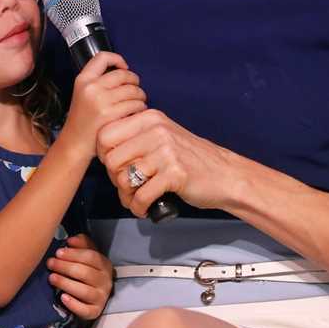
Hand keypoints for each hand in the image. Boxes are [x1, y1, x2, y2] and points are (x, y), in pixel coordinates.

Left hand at [47, 234, 113, 320]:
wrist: (92, 296)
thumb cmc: (86, 271)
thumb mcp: (87, 255)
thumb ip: (82, 244)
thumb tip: (71, 240)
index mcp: (105, 265)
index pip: (91, 257)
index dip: (74, 254)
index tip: (58, 252)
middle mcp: (106, 282)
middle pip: (86, 273)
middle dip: (66, 267)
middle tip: (50, 263)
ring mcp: (101, 298)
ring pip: (85, 291)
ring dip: (66, 283)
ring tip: (52, 278)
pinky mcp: (95, 312)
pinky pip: (85, 310)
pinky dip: (74, 304)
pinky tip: (62, 297)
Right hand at [58, 52, 147, 162]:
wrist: (75, 143)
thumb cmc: (83, 120)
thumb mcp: (83, 94)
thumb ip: (98, 81)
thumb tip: (124, 71)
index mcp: (83, 80)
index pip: (103, 57)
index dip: (117, 59)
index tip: (124, 68)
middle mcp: (90, 87)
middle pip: (123, 74)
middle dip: (135, 82)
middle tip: (136, 90)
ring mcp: (100, 101)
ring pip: (133, 90)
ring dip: (140, 97)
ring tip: (138, 104)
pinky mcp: (110, 115)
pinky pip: (135, 105)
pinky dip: (140, 109)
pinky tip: (136, 113)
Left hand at [98, 110, 237, 216]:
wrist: (225, 174)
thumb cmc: (191, 159)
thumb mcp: (162, 136)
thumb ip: (136, 138)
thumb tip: (104, 153)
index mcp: (149, 118)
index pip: (105, 134)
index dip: (103, 155)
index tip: (116, 166)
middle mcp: (156, 131)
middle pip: (111, 159)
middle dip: (115, 179)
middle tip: (127, 187)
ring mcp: (166, 152)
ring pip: (124, 179)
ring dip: (126, 196)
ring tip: (136, 199)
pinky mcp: (175, 174)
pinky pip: (141, 196)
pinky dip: (139, 207)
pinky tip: (145, 208)